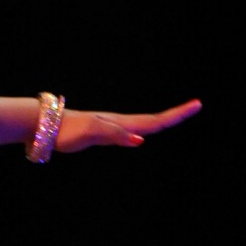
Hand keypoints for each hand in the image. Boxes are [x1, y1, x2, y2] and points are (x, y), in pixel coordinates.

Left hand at [56, 98, 201, 151]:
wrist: (49, 126)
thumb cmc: (69, 130)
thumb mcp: (93, 133)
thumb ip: (116, 135)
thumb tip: (141, 140)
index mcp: (123, 123)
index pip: (156, 121)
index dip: (177, 115)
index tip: (197, 104)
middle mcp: (121, 124)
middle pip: (154, 121)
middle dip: (175, 115)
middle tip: (196, 106)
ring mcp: (113, 128)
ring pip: (144, 126)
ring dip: (161, 122)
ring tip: (176, 117)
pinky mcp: (104, 135)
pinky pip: (130, 133)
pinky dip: (142, 132)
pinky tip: (141, 136)